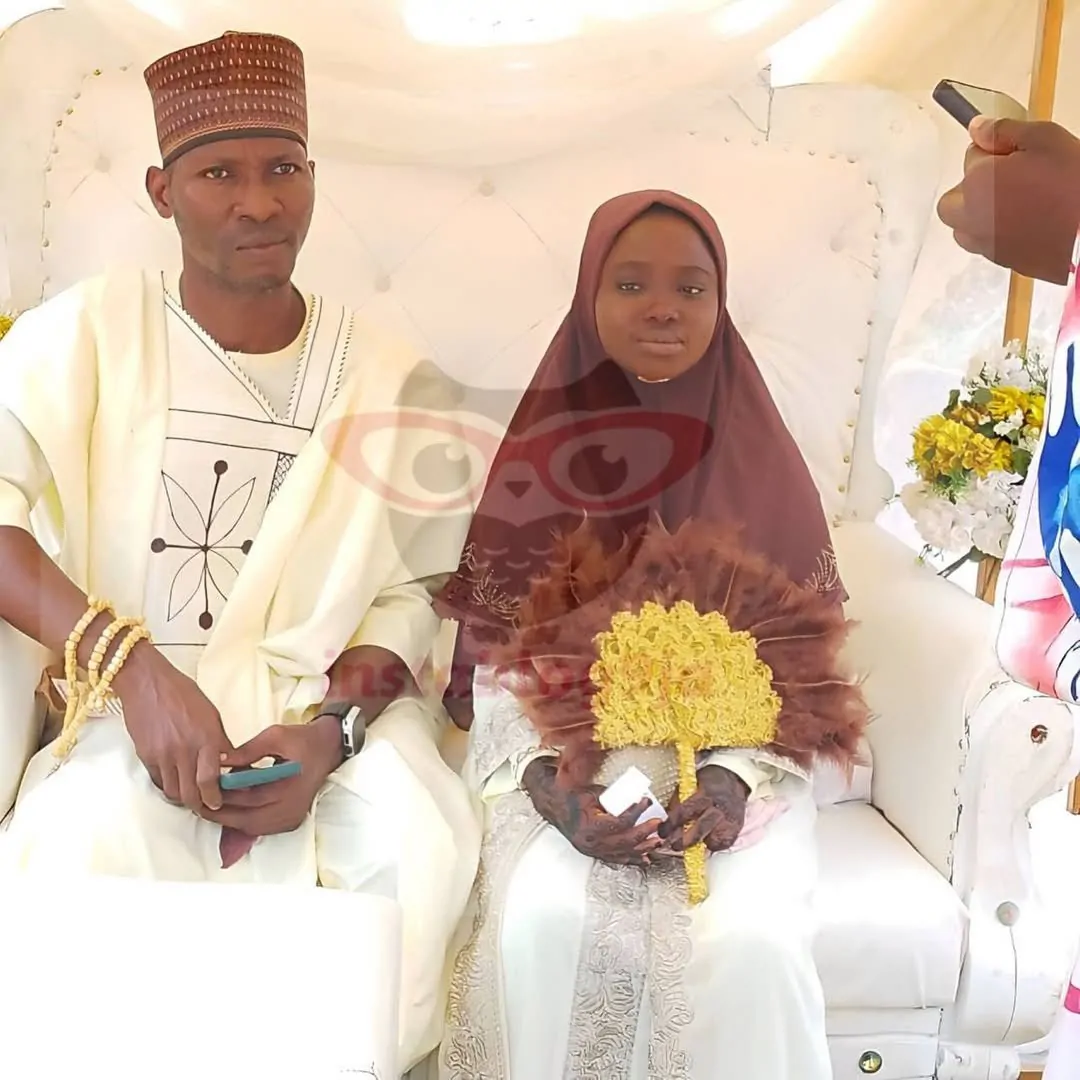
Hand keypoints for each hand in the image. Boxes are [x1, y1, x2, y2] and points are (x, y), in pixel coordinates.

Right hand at [114, 642, 233, 811]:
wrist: (146, 683)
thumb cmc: (183, 693)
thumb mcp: (211, 714)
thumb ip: (219, 741)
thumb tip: (229, 764)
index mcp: (205, 738)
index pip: (211, 780)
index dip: (215, 797)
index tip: (218, 803)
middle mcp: (184, 750)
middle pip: (191, 793)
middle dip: (200, 804)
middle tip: (206, 805)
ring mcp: (162, 755)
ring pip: (173, 791)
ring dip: (183, 797)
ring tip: (191, 795)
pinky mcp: (145, 756)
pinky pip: (158, 780)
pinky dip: (168, 785)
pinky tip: (175, 781)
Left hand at [202, 716, 342, 837]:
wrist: (328, 749)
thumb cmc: (302, 740)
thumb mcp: (275, 735)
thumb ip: (247, 750)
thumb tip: (218, 761)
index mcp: (291, 788)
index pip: (249, 797)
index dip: (224, 794)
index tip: (205, 787)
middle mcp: (292, 809)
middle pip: (247, 818)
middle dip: (220, 812)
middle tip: (199, 802)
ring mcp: (291, 819)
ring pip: (251, 827)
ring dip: (229, 819)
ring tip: (210, 805)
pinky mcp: (289, 822)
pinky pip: (259, 828)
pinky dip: (242, 820)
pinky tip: (230, 809)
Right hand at [522, 759, 661, 865]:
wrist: (554, 806)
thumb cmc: (571, 797)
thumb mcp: (592, 793)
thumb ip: (612, 798)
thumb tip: (634, 797)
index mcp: (590, 825)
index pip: (620, 822)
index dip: (636, 812)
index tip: (646, 801)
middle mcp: (591, 842)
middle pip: (625, 841)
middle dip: (645, 833)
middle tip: (658, 823)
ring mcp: (593, 850)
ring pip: (623, 853)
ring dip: (643, 848)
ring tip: (658, 841)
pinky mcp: (595, 853)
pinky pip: (617, 859)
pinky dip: (632, 859)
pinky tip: (645, 858)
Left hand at [659, 765, 748, 853]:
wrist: (733, 779)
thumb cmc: (708, 782)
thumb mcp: (690, 783)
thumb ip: (678, 800)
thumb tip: (666, 818)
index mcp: (704, 795)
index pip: (684, 813)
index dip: (670, 825)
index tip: (662, 832)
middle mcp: (717, 808)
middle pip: (698, 831)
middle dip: (683, 842)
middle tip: (674, 845)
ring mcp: (728, 820)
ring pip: (712, 840)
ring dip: (700, 844)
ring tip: (693, 840)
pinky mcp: (736, 828)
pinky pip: (722, 844)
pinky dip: (713, 844)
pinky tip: (708, 838)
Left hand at [937, 116, 1079, 283]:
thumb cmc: (1071, 183)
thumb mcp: (1044, 139)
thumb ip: (1004, 131)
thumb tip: (977, 127)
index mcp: (976, 183)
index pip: (970, 157)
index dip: (993, 150)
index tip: (1015, 151)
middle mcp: (970, 217)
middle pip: (952, 201)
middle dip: (971, 188)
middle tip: (1005, 179)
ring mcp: (983, 244)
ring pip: (964, 228)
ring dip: (978, 214)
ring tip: (1014, 203)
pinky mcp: (1001, 261)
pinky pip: (986, 244)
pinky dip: (996, 232)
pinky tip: (1024, 221)